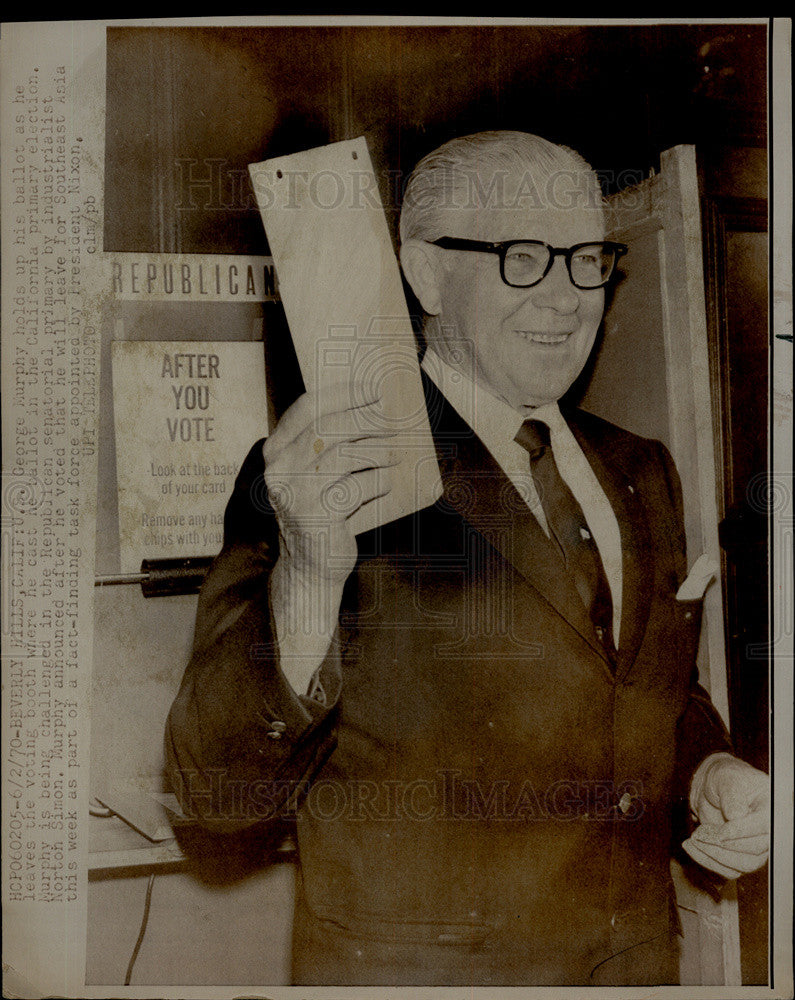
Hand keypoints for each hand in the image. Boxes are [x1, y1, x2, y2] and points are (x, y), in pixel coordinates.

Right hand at [262, 389, 395, 586]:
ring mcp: (295, 493)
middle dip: (365, 420)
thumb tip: (372, 408)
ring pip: (344, 456)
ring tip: (393, 454)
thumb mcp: (313, 473)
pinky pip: (357, 488)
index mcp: (275, 450)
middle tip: (391, 422)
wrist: (309, 567)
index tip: (373, 389)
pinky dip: (378, 482)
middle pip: (328, 428)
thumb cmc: (319, 511)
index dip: (343, 394)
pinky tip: (386, 483)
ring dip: (376, 451)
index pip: (307, 408)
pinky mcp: (316, 516)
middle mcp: (279, 469)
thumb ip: (326, 443)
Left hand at [684, 753, 769, 877]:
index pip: (764, 826)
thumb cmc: (724, 779)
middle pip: (754, 850)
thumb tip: (737, 816)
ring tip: (691, 841)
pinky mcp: (742, 857)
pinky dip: (708, 862)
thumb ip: (732, 795)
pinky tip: (692, 848)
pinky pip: (730, 870)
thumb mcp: (726, 778)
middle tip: (698, 835)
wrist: (714, 788)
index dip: (741, 831)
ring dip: (714, 857)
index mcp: (771, 808)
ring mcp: (756, 847)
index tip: (719, 833)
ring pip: (743, 865)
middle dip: (723, 846)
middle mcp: (768, 831)